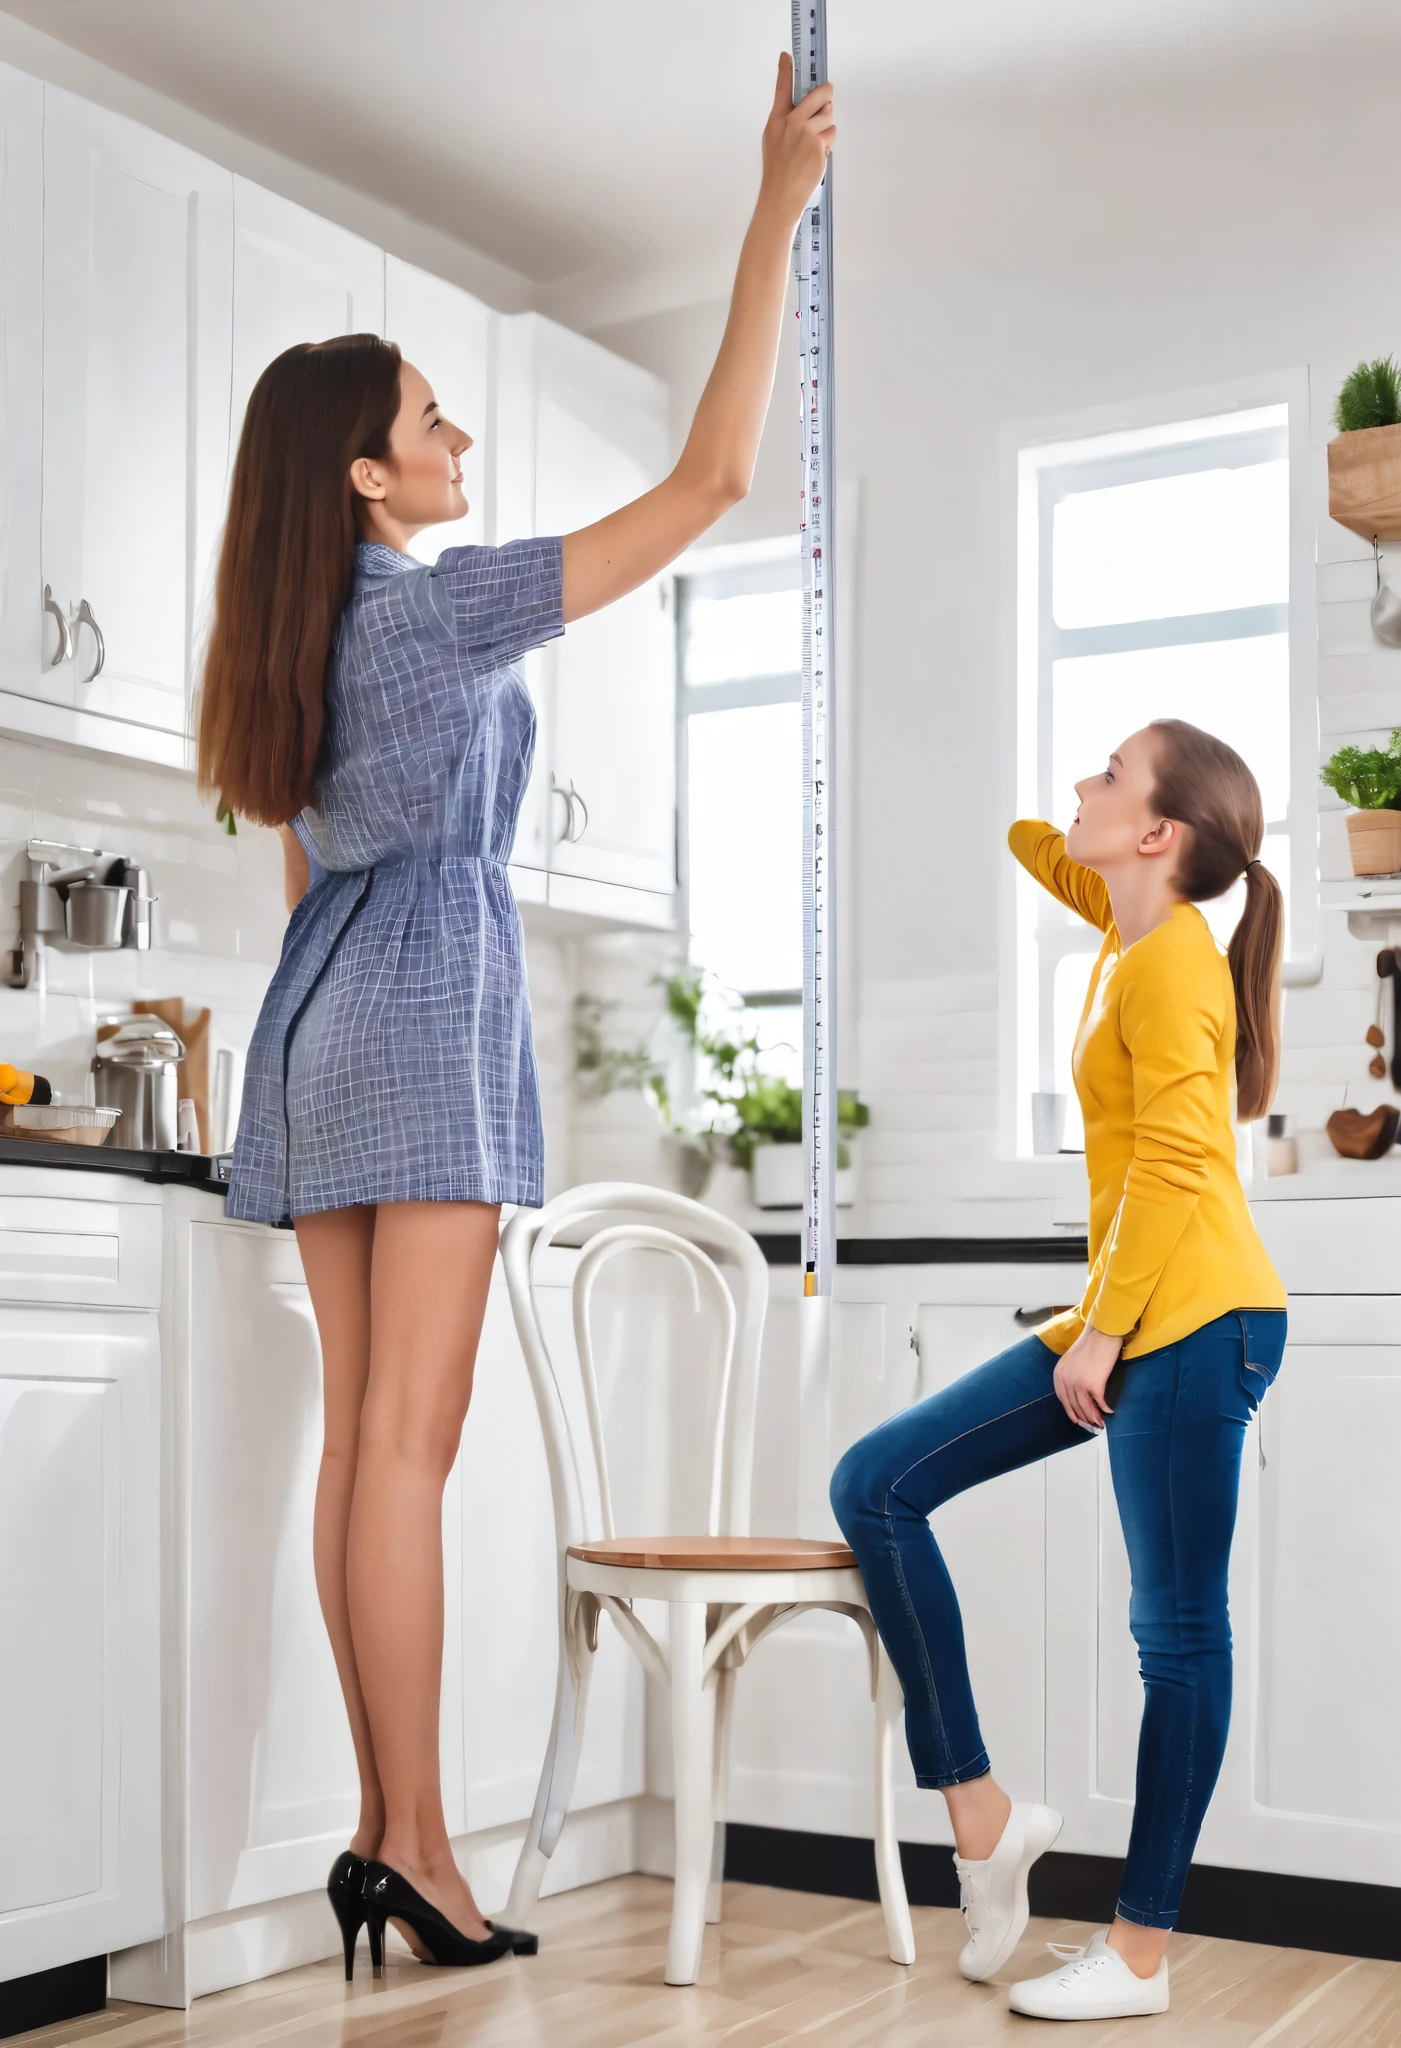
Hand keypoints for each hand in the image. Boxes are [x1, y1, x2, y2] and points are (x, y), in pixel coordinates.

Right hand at [759, 53, 835, 226]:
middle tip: (827, 96)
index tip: (786, 56)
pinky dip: (828, 143)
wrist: (780, 196)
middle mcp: (791, 122)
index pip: (782, 89)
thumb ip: (786, 122)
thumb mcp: (773, 140)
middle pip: (818, 95)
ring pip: (828, 115)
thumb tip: (808, 109)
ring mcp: (806, 133)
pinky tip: (818, 154)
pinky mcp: (818, 145)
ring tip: (816, 142)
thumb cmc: (778, 171)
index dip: (785, 70)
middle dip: (826, 94)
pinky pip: (831, 134)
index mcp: (776, 120)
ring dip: (827, 125)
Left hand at [1053, 1324, 1122, 1431]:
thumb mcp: (1073, 1359)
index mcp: (1059, 1373)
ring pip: (1086, 1407)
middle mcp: (1066, 1379)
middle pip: (1074, 1405)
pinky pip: (1099, 1402)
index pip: (1062, 1398)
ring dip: (1094, 1418)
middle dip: (1083, 1418)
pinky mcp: (1093, 1384)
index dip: (1070, 1411)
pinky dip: (1104, 1409)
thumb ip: (1072, 1373)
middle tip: (1091, 1426)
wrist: (1102, 1332)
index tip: (1076, 1419)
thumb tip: (1079, 1390)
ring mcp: (1078, 1382)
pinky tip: (1109, 1411)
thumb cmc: (1091, 1342)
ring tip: (1100, 1424)